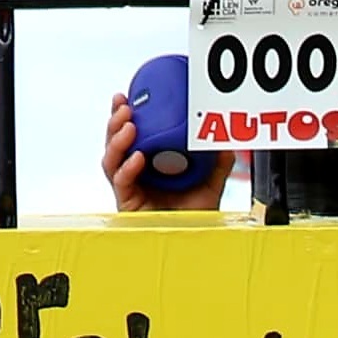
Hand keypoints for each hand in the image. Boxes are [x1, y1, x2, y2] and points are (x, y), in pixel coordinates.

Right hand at [105, 95, 227, 212]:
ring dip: (116, 140)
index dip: (125, 115)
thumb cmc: (198, 216)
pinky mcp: (128, 206)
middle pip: (115, 143)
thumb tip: (225, 137)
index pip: (131, 135)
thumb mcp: (211, 182)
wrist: (197, 243)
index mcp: (148, 164)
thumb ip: (218, 161)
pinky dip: (128, 168)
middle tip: (123, 104)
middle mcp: (135, 175)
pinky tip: (138, 157)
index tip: (128, 95)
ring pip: (111, 160)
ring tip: (129, 125)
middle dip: (115, 121)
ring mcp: (130, 190)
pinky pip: (121, 183)